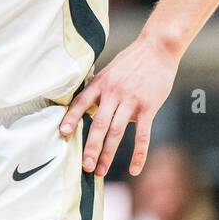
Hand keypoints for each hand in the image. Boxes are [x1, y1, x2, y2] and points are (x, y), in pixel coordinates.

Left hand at [59, 37, 181, 177]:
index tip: (62, 133)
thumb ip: (99, 91)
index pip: (80, 103)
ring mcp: (131, 101)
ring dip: (108, 153)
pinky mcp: (149, 107)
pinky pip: (143, 135)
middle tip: (83, 166)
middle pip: (99, 124)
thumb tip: (88, 110)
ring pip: (117, 132)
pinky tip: (135, 169)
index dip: (70, 118)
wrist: (157, 49)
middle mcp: (113, 93)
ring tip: (99, 170)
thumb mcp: (109, 72)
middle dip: (90, 146)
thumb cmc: (131, 62)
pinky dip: (139, 154)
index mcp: (100, 84)